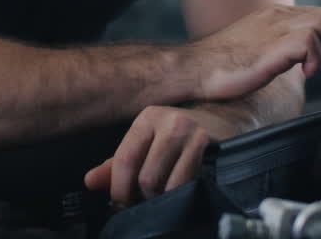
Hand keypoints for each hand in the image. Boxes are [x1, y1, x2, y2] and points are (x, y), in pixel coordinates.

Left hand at [83, 105, 242, 205]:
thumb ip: (118, 164)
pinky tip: (187, 190)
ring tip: (169, 195)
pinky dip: (184, 195)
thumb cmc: (183, 139)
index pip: (124, 159)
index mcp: (149, 118)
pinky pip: (190, 184)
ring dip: (166, 199)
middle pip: (146, 177)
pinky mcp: (213, 146)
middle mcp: (171, 120)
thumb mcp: (150, 145)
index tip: (122, 203)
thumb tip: (89, 181)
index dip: (120, 189)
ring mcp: (195, 132)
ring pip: (167, 184)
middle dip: (146, 197)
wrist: (231, 121)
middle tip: (151, 200)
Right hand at [188, 5, 320, 101]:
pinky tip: (309, 73)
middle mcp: (277, 17)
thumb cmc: (219, 65)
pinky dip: (316, 57)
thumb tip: (301, 60)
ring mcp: (274, 29)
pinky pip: (308, 40)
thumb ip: (279, 47)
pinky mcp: (271, 46)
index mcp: (274, 16)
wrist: (192, 69)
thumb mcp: (257, 49)